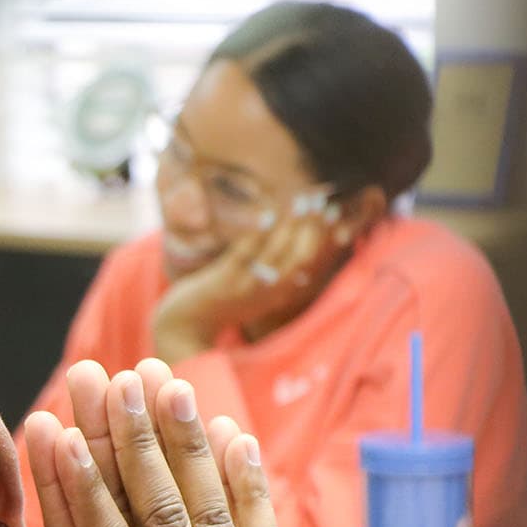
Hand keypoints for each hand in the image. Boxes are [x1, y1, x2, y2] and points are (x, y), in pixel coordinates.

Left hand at [151, 193, 342, 363]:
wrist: (186, 325)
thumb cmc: (225, 301)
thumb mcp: (259, 289)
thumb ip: (280, 271)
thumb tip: (301, 243)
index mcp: (282, 293)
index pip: (313, 265)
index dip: (328, 240)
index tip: (340, 213)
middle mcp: (270, 293)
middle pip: (302, 260)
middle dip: (315, 230)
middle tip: (325, 201)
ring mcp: (247, 289)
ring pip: (278, 257)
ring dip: (292, 227)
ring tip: (304, 201)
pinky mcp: (223, 283)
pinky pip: (243, 257)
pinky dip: (256, 236)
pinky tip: (266, 215)